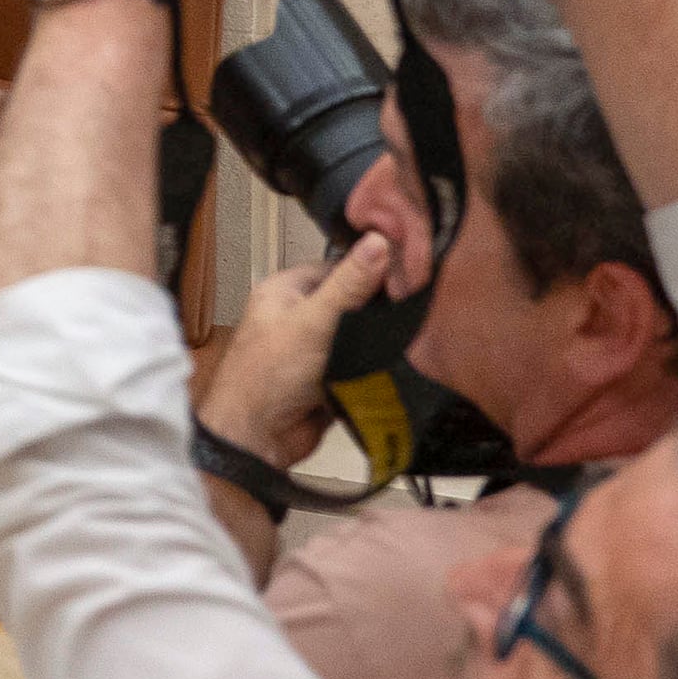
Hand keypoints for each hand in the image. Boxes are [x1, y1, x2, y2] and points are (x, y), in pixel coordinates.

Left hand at [195, 232, 396, 476]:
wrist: (259, 437)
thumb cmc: (269, 372)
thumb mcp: (313, 320)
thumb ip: (348, 285)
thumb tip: (378, 241)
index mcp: (285, 291)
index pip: (335, 268)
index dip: (368, 270)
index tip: (407, 271)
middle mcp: (298, 318)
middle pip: (350, 304)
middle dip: (378, 309)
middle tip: (418, 306)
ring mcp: (314, 351)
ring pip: (357, 337)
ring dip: (378, 340)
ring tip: (417, 334)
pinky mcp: (329, 380)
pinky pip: (359, 368)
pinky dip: (376, 369)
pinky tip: (404, 364)